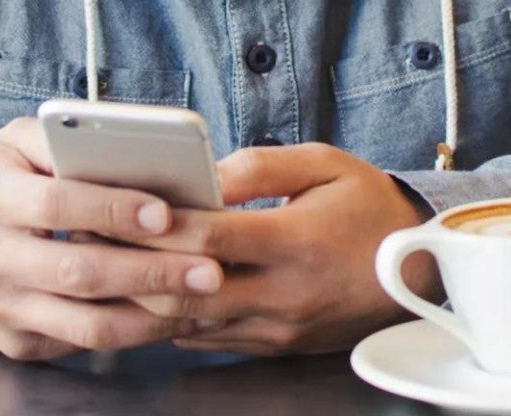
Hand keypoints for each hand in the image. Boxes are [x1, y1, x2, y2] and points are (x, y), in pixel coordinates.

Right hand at [0, 117, 225, 359]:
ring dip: (154, 317)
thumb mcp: (13, 144)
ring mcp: (3, 310)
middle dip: (152, 273)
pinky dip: (135, 334)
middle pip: (79, 273)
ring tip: (205, 300)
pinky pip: (84, 345)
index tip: (166, 214)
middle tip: (210, 268)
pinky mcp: (17, 343)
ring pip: (87, 325)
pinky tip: (175, 317)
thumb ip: (64, 140)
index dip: (113, 211)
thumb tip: (134, 150)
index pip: (57, 206)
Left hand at [126, 143, 437, 354]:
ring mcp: (279, 327)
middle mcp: (285, 293)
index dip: (162, 224)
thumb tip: (206, 172)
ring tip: (105, 263)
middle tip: (90, 238)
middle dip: (135, 265)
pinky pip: (208, 338)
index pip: (212, 237)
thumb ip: (262, 165)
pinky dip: (173, 316)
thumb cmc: (367, 207)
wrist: (419, 272)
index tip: (120, 204)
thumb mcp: (326, 164)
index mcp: (298, 242)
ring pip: (191, 322)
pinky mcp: (275, 345)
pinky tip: (145, 289)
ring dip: (145, 295)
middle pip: (188, 290)